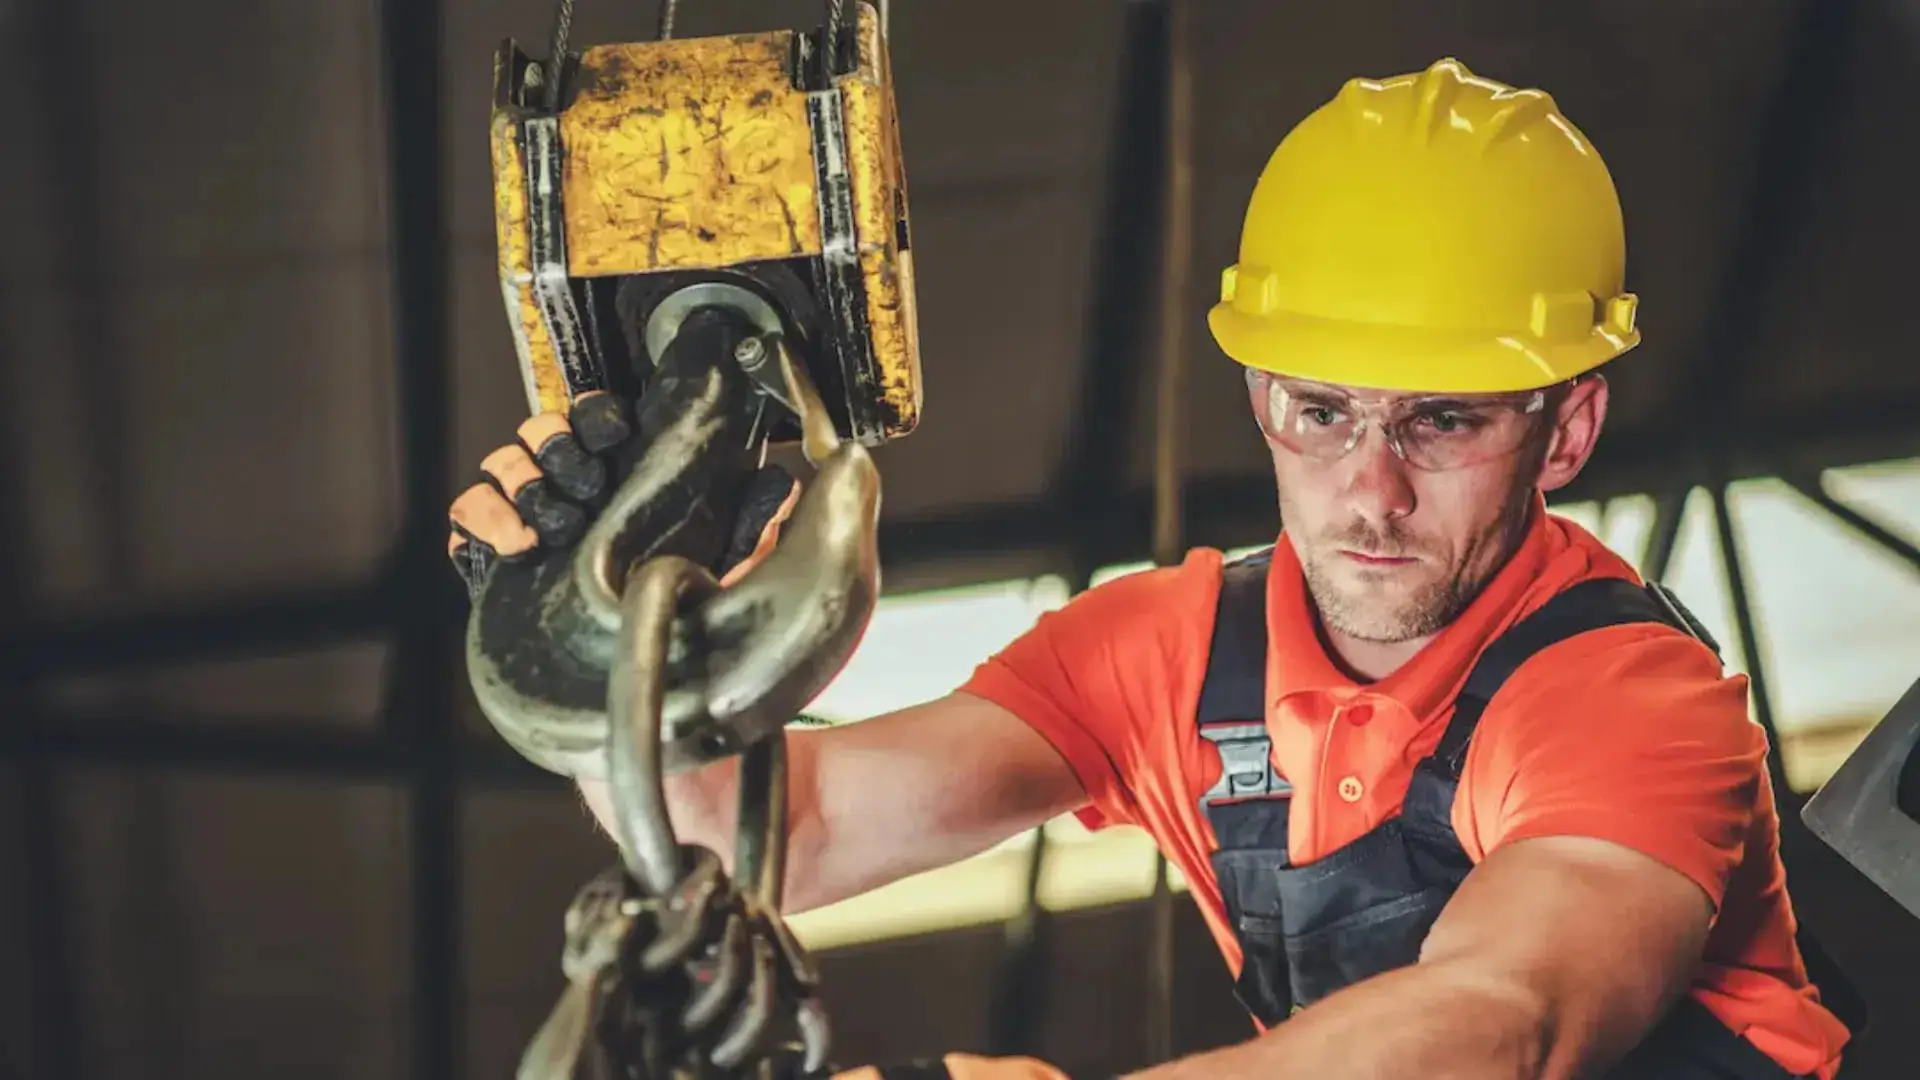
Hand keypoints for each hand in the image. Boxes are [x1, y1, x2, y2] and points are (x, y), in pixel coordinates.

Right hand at [446, 390, 800, 599]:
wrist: (626, 699)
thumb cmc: (676, 617)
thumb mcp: (722, 564)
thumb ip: (746, 522)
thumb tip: (781, 481)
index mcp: (624, 481)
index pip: (597, 419)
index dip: (598, 417)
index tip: (616, 433)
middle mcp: (574, 494)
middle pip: (544, 434)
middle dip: (557, 447)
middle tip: (583, 483)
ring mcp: (532, 524)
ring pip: (504, 466)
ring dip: (521, 481)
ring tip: (548, 525)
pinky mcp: (496, 562)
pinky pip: (469, 518)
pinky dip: (486, 520)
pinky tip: (515, 546)